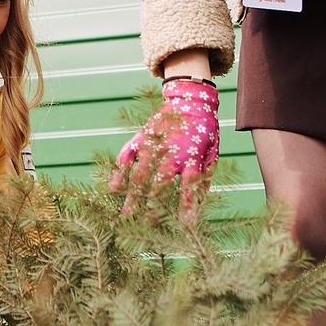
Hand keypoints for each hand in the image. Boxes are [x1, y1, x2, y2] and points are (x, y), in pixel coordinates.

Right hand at [112, 76, 219, 216]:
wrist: (190, 98)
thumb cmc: (204, 130)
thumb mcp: (212, 152)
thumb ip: (204, 177)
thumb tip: (198, 204)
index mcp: (191, 157)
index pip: (188, 186)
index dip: (186, 205)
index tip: (184, 224)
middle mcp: (170, 152)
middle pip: (160, 184)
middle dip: (153, 207)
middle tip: (147, 227)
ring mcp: (153, 145)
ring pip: (140, 175)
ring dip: (132, 197)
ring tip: (126, 216)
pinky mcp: (141, 138)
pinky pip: (126, 156)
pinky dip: (118, 172)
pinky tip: (114, 189)